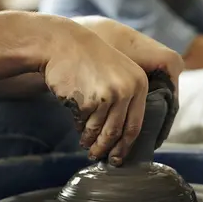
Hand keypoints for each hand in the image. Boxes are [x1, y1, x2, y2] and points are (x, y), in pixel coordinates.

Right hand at [39, 15, 148, 164]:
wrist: (62, 44)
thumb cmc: (89, 61)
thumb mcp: (118, 73)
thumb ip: (126, 98)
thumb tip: (124, 137)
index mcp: (140, 83)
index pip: (135, 125)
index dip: (125, 146)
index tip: (118, 157)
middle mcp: (128, 89)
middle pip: (117, 132)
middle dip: (107, 148)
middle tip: (98, 157)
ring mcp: (109, 95)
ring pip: (99, 130)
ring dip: (91, 141)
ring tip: (86, 144)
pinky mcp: (88, 100)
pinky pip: (84, 123)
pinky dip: (80, 127)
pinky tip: (77, 125)